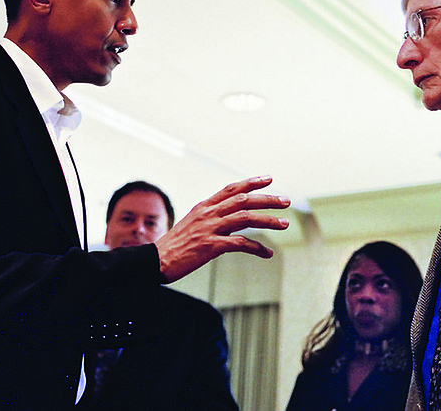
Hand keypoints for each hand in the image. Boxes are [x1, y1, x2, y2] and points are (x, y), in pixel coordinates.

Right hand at [154, 176, 289, 282]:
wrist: (155, 261)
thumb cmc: (173, 246)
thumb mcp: (190, 224)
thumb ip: (209, 218)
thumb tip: (228, 217)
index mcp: (203, 206)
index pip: (231, 189)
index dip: (251, 183)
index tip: (269, 179)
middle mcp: (208, 214)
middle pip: (243, 200)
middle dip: (267, 199)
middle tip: (286, 201)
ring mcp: (209, 229)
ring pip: (246, 218)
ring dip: (268, 220)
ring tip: (284, 224)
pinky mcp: (210, 246)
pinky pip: (240, 244)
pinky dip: (257, 248)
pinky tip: (267, 254)